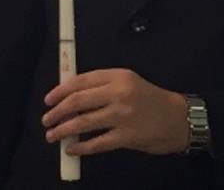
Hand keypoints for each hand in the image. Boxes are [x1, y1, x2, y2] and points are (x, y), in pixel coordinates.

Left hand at [42, 68, 187, 156]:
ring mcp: (122, 116)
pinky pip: (97, 143)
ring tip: (52, 134)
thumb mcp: (128, 82)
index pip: (82, 80)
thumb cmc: (150, 99)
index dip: (61, 90)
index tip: (49, 99)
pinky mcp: (126, 137)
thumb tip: (72, 95)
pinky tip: (71, 148)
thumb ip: (104, 86)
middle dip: (58, 111)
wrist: (176, 118)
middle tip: (46, 118)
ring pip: (84, 122)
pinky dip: (81, 147)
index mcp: (117, 75)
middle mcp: (118, 93)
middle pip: (79, 101)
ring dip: (63, 129)